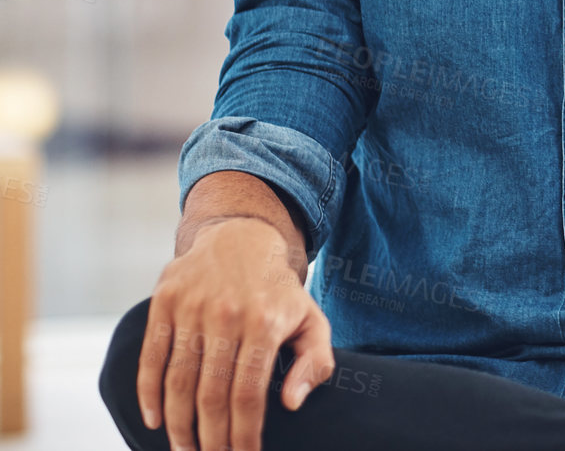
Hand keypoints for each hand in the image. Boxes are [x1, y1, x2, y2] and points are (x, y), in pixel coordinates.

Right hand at [137, 216, 334, 450]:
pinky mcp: (164, 301)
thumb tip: (291, 404)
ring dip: (177, 425)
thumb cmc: (280, 292)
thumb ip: (315, 362)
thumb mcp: (312, 320)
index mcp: (265, 322)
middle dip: (210, 438)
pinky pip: (150, 357)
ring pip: (178, 381)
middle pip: (211, 394)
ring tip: (184, 450)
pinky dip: (148, 393)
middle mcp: (226, 314)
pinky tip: (154, 422)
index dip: (243, 434)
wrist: (243, 237)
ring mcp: (191, 307)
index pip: (248, 394)